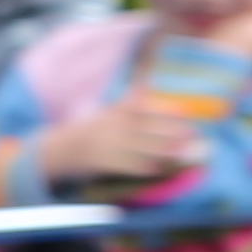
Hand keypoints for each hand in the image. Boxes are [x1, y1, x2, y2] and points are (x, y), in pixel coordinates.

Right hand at [36, 95, 204, 195]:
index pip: (143, 108)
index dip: (164, 110)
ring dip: (161, 150)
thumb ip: (129, 99)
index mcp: (114, 113)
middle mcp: (110, 127)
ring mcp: (106, 145)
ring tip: (181, 153)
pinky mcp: (102, 162)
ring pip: (137, 147)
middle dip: (169, 131)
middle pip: (144, 128)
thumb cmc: (92, 130)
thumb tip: (147, 81)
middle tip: (191, 135)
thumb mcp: (108, 111)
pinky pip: (125, 165)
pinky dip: (142, 167)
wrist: (60, 150)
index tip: (185, 112)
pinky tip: (158, 169)